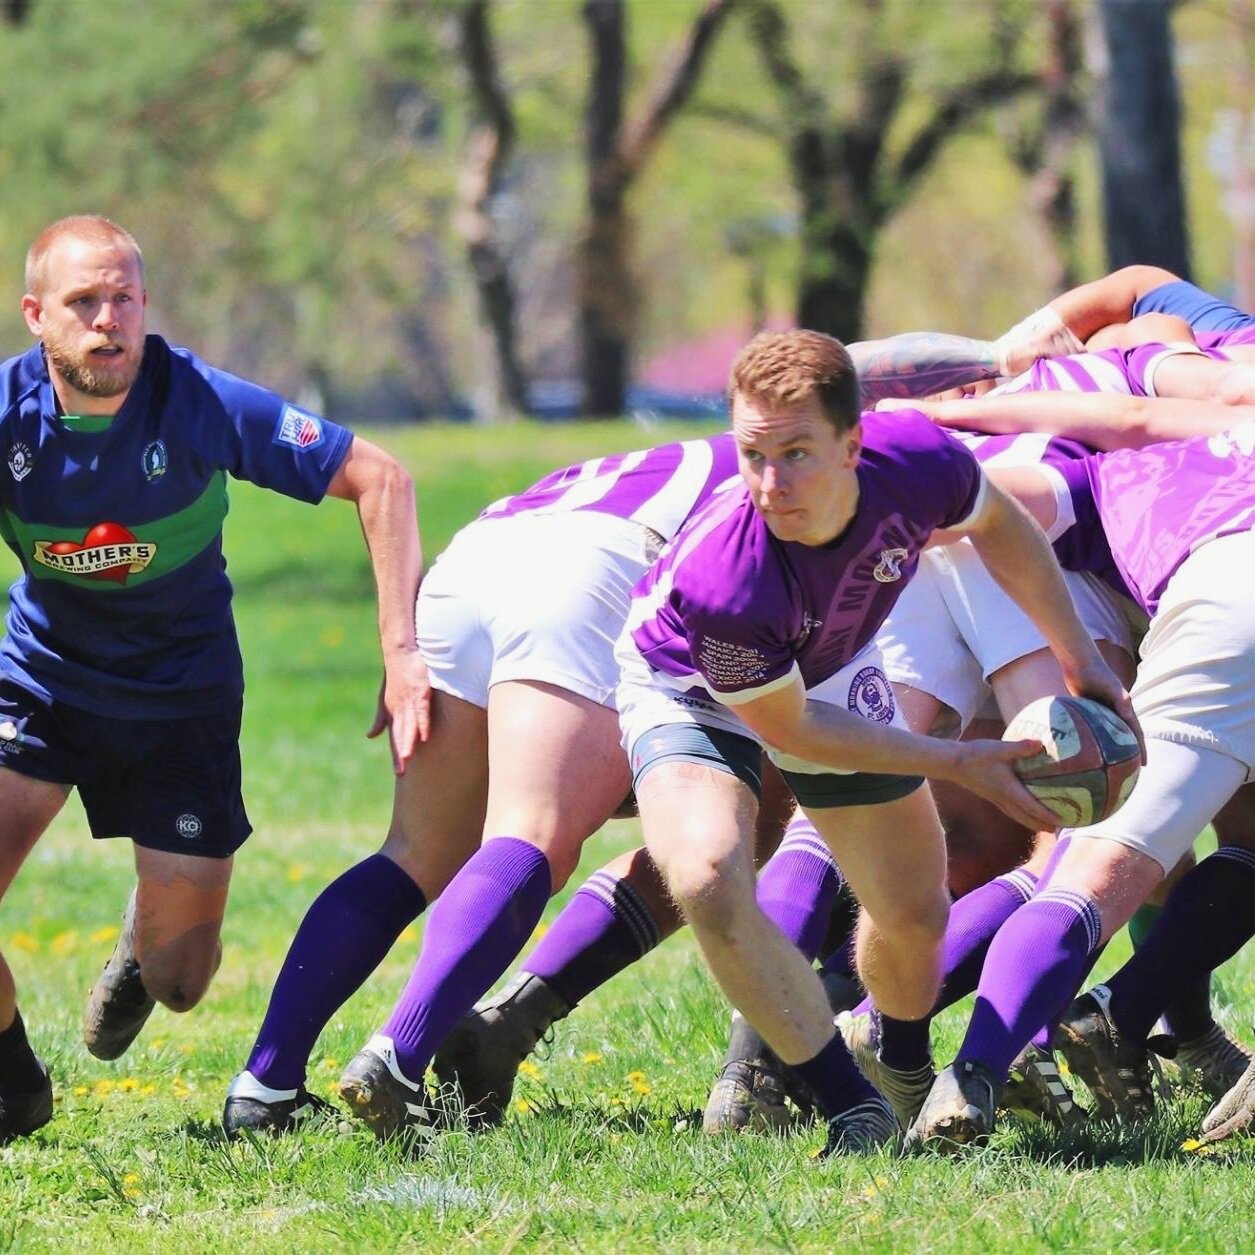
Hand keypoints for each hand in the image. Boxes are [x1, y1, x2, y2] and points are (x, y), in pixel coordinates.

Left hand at [367, 647, 431, 773]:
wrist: (399, 652)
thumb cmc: (394, 676)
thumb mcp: (386, 699)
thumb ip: (380, 719)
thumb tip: (369, 736)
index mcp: (391, 713)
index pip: (394, 737)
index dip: (396, 754)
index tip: (399, 772)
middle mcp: (399, 709)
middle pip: (400, 735)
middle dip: (401, 753)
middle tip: (401, 771)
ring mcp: (410, 701)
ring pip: (409, 725)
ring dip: (408, 742)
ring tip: (407, 757)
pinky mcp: (420, 692)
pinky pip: (421, 711)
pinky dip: (422, 723)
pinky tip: (424, 735)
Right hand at [946, 738, 1061, 831]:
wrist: (952, 763)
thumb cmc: (975, 755)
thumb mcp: (998, 748)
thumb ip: (1020, 747)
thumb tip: (1040, 744)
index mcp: (1008, 789)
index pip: (1031, 806)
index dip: (1047, 815)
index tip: (1062, 821)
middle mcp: (1003, 798)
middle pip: (1026, 818)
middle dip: (1042, 825)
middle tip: (1058, 829)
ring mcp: (997, 799)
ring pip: (1018, 816)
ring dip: (1032, 823)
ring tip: (1046, 827)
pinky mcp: (992, 796)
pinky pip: (1011, 811)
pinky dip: (1022, 816)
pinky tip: (1024, 813)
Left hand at [1062, 657, 1146, 764]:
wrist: (1080, 662)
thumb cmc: (1098, 673)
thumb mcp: (1112, 687)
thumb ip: (1121, 700)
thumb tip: (1129, 716)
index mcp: (1124, 709)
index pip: (1135, 734)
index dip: (1141, 750)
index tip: (1143, 766)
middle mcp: (1113, 712)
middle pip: (1122, 737)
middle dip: (1126, 753)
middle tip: (1125, 771)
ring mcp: (1100, 711)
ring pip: (1105, 734)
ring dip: (1107, 748)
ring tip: (1105, 765)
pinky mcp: (1085, 709)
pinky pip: (1088, 727)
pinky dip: (1088, 738)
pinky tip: (1081, 750)